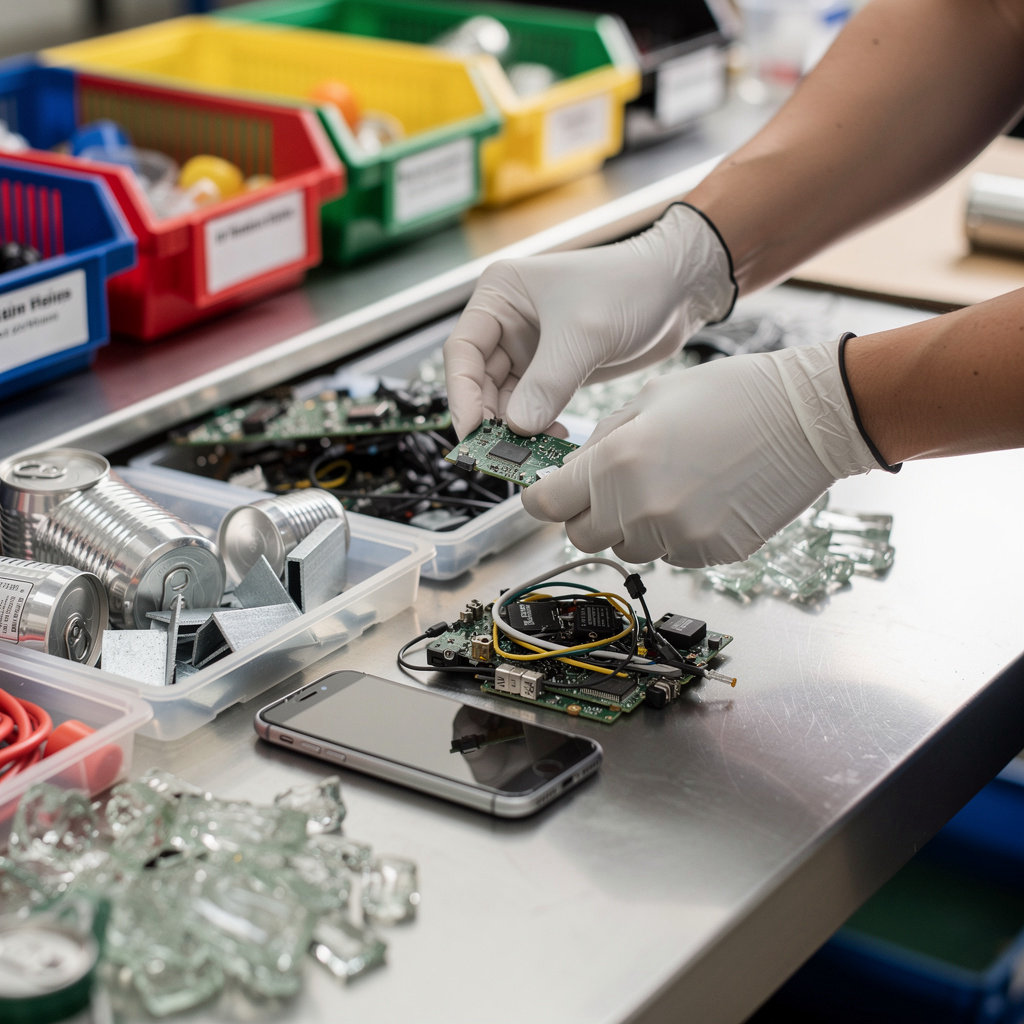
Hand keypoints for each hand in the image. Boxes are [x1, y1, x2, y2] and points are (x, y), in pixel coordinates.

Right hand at [443, 204, 735, 437]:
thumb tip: (517, 428)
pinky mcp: (553, 369)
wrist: (678, 290)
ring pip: (505, 399)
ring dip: (514, 428)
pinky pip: (532, 406)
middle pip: (479, 381)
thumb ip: (547, 383)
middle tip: (500, 452)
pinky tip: (551, 439)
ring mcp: (530, 348)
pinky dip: (536, 426)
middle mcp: (508, 321)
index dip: (462, 394)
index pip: (463, 351)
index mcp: (501, 294)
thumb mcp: (584, 334)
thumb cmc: (631, 286)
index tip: (472, 430)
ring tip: (530, 450)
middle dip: (489, 418)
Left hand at [520, 339, 885, 567]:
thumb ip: (602, 440)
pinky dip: (673, 533)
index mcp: (616, 464)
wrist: (808, 418)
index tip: (548, 494)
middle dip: (587, 513)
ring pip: (627, 548)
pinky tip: (700, 498)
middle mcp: (641, 509)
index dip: (544, 498)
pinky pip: (670, 553)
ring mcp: (677, 537)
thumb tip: (574, 472)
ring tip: (668, 484)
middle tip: (611, 487)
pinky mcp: (710, 554)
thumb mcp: (650, 398)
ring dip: (632, 525)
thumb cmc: (733, 395)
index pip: (547, 505)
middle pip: (582, 536)